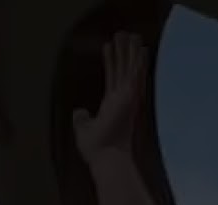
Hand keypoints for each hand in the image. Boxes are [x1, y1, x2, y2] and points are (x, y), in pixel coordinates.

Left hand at [73, 33, 146, 159]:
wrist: (106, 157)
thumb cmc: (96, 148)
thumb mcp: (84, 129)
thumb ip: (82, 119)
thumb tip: (78, 112)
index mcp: (112, 105)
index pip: (112, 79)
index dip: (112, 63)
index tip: (110, 48)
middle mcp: (122, 99)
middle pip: (123, 70)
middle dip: (123, 52)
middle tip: (125, 35)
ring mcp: (127, 97)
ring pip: (130, 69)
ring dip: (130, 51)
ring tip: (130, 34)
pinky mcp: (129, 97)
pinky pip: (134, 75)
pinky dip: (136, 61)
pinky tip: (139, 47)